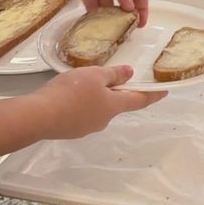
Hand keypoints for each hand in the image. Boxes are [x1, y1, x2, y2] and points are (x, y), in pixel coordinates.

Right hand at [34, 65, 165, 138]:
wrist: (38, 116)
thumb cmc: (71, 92)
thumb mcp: (96, 75)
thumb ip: (114, 74)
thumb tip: (130, 74)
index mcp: (114, 106)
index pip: (140, 100)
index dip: (153, 95)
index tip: (165, 91)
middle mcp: (103, 120)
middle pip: (117, 104)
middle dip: (117, 93)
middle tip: (113, 79)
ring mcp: (85, 128)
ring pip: (98, 109)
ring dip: (98, 97)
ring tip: (86, 83)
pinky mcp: (69, 130)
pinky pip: (82, 114)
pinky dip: (82, 104)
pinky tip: (71, 95)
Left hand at [54, 0, 149, 26]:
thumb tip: (129, 8)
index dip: (142, 8)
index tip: (141, 23)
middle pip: (124, 2)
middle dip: (126, 16)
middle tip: (126, 32)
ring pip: (108, 7)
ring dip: (109, 18)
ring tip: (110, 32)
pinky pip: (92, 7)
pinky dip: (94, 17)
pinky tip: (95, 26)